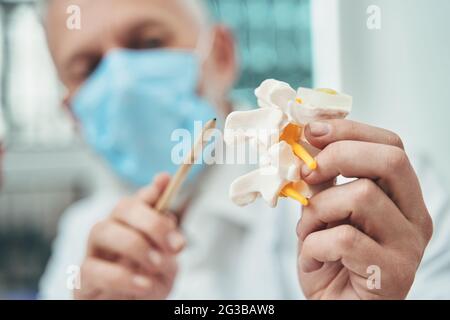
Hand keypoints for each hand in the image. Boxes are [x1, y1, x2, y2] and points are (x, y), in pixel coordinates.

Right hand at [74, 173, 184, 299]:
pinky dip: (122, 276)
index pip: (139, 199)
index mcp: (132, 226)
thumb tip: (165, 194)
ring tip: (157, 265)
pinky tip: (144, 285)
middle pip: (122, 208)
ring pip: (102, 229)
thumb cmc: (146, 285)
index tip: (166, 181)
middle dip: (152, 222)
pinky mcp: (82, 279)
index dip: (152, 189)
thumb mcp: (165, 260)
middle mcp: (110, 232)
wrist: (132, 309)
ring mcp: (93, 253)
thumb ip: (165, 234)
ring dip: (135, 245)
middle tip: (176, 246)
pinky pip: (93, 269)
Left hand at [297, 120, 432, 299]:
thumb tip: (304, 141)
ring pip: (362, 196)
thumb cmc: (330, 258)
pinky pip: (344, 239)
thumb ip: (322, 180)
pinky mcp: (392, 274)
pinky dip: (314, 244)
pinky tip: (313, 259)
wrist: (335, 306)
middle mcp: (414, 217)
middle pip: (390, 160)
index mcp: (401, 196)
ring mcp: (408, 246)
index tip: (312, 131)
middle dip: (338, 156)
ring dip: (317, 210)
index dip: (349, 131)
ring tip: (307, 230)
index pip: (391, 145)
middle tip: (307, 173)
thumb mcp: (323, 211)